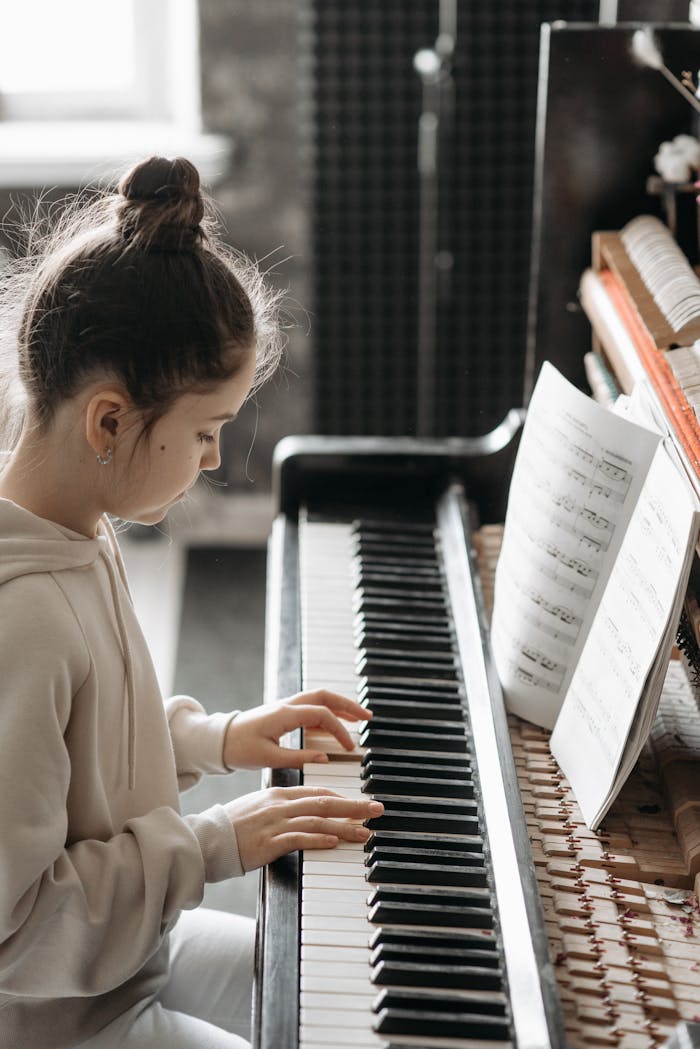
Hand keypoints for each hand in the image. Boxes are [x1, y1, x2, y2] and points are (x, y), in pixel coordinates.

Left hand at [223, 689, 370, 769]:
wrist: (218, 741)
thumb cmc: (239, 749)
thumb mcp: (269, 758)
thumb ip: (300, 757)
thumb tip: (326, 757)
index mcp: (284, 714)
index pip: (322, 714)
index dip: (339, 730)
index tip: (349, 747)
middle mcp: (287, 705)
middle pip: (325, 696)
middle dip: (348, 705)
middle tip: (368, 716)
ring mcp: (285, 707)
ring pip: (318, 699)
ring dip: (339, 706)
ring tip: (358, 718)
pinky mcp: (282, 712)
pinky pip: (310, 706)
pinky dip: (326, 711)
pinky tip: (335, 723)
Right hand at [225, 786, 383, 870]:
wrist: (208, 839)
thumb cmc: (233, 827)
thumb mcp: (259, 808)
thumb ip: (281, 807)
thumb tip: (303, 813)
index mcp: (278, 794)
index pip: (316, 792)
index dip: (341, 797)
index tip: (359, 803)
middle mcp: (280, 805)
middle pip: (324, 802)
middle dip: (354, 806)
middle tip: (376, 809)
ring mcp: (275, 823)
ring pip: (318, 821)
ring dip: (344, 826)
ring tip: (365, 832)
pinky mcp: (270, 843)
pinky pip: (299, 839)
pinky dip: (319, 840)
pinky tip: (335, 842)